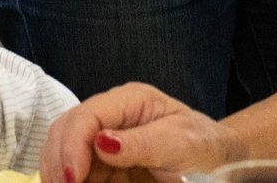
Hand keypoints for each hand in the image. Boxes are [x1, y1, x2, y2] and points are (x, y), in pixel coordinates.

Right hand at [41, 83, 239, 182]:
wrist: (218, 162)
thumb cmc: (204, 147)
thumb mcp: (180, 144)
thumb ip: (142, 142)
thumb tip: (101, 142)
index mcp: (130, 100)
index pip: (87, 115)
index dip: (72, 145)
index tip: (72, 178)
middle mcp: (110, 116)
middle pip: (66, 130)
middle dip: (57, 160)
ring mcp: (104, 140)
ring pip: (62, 150)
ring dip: (57, 171)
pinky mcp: (102, 164)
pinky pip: (77, 171)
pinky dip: (68, 179)